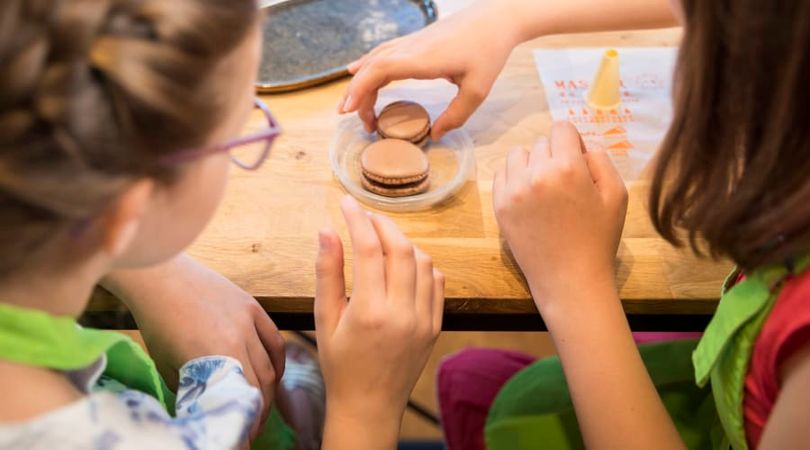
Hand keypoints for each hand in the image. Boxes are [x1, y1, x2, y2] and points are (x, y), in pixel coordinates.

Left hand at [102, 254, 284, 434]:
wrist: (160, 277)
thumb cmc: (158, 323)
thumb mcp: (169, 366)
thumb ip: (194, 389)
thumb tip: (207, 411)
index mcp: (216, 357)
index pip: (244, 401)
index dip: (247, 424)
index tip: (243, 439)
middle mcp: (239, 339)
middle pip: (262, 386)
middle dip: (259, 412)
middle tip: (250, 428)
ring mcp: (249, 321)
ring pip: (271, 366)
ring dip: (269, 391)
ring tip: (260, 406)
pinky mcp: (253, 306)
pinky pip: (274, 340)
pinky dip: (278, 362)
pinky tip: (274, 376)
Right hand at [315, 196, 443, 448]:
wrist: (369, 404)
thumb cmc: (340, 364)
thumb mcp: (324, 319)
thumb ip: (327, 272)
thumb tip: (327, 230)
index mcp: (369, 312)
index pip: (368, 250)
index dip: (357, 219)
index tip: (346, 202)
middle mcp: (402, 314)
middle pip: (400, 249)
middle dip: (382, 224)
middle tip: (366, 215)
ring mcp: (424, 320)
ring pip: (423, 261)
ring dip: (403, 242)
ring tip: (382, 238)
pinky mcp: (435, 325)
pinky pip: (437, 281)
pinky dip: (422, 263)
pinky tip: (404, 262)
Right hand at [338, 2, 520, 138]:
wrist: (496, 18)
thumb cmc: (489, 50)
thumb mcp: (477, 89)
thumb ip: (456, 115)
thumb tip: (436, 135)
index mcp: (422, 59)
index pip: (380, 71)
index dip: (361, 89)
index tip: (351, 110)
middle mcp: (411, 48)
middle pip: (372, 68)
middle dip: (356, 92)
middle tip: (353, 119)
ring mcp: (412, 42)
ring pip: (375, 59)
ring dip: (360, 80)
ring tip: (352, 104)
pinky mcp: (416, 40)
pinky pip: (384, 52)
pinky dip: (368, 65)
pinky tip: (357, 71)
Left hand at [492, 122, 627, 305]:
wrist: (570, 279)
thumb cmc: (599, 238)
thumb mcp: (616, 194)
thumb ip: (600, 159)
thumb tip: (580, 147)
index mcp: (567, 167)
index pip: (562, 128)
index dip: (573, 142)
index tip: (578, 163)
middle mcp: (536, 174)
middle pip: (541, 143)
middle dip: (554, 155)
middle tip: (565, 184)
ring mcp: (513, 190)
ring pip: (518, 155)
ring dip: (531, 164)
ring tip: (545, 188)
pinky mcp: (499, 206)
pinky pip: (502, 174)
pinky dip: (515, 178)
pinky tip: (530, 197)